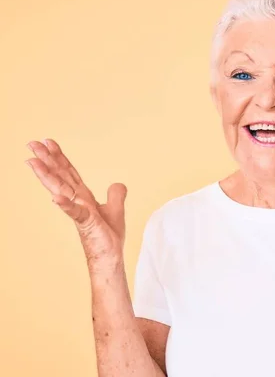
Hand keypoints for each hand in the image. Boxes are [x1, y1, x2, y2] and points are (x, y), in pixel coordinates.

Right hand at [25, 139, 127, 271]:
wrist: (110, 257)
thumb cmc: (108, 236)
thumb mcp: (116, 210)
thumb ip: (115, 195)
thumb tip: (117, 183)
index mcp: (83, 197)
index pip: (70, 173)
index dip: (59, 157)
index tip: (48, 142)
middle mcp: (78, 202)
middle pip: (61, 176)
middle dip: (47, 160)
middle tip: (31, 143)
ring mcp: (80, 212)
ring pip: (61, 190)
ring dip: (47, 175)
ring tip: (33, 161)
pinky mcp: (87, 224)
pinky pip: (76, 213)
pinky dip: (66, 205)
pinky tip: (56, 197)